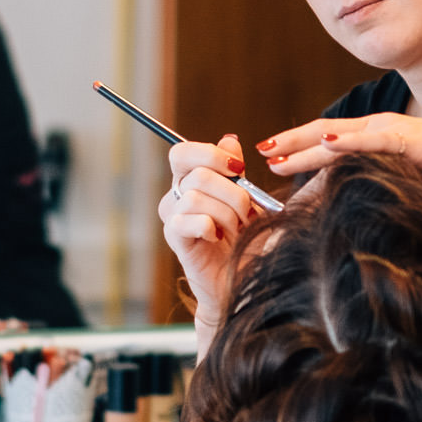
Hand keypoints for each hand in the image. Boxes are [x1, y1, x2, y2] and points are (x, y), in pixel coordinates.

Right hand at [157, 133, 263, 322]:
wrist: (243, 281)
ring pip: (198, 197)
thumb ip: (235, 171)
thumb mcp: (248, 200)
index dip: (212, 154)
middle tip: (247, 214)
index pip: (183, 152)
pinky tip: (219, 239)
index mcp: (190, 180)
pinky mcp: (175, 239)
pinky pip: (193, 220)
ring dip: (228, 214)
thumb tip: (229, 140)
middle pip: (199, 175)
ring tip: (237, 230)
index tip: (239, 169)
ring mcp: (173, 217)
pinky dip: (213, 228)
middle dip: (234, 193)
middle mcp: (176, 196)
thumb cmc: (246, 241)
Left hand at [255, 112, 421, 197]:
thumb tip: (366, 208)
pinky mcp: (410, 139)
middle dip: (291, 142)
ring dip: (304, 144)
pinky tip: (324, 145)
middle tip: (260, 150)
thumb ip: (388, 188)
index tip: (272, 157)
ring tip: (275, 152)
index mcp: (381, 138)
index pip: (332, 141)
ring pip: (339, 136)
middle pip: (325, 133)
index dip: (300, 148)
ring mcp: (394, 132)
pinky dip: (345, 142)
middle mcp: (382, 129)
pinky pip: (371, 140)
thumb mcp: (413, 183)